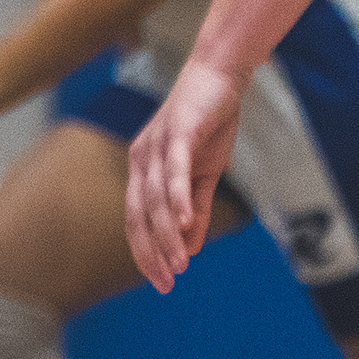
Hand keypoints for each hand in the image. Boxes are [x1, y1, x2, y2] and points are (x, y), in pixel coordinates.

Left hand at [122, 56, 244, 291]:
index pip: (136, 220)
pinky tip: (185, 223)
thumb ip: (196, 209)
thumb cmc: (210, 124)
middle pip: (139, 215)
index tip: (161, 281)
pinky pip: (175, 171)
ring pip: (156, 200)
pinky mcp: (179, 132)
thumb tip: (190, 248)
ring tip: (179, 264)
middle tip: (166, 283)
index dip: (146, 252)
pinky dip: (178, 199)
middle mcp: (142, 160)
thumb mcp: (206, 173)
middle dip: (151, 252)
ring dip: (167, 235)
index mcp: (143, 170)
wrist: (221, 76)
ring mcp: (157, 145)